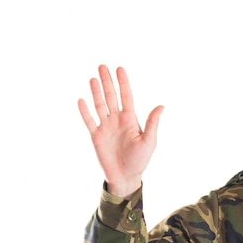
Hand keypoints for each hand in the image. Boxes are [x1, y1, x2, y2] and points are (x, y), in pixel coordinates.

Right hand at [78, 65, 163, 197]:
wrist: (126, 176)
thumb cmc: (140, 160)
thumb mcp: (149, 141)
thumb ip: (152, 123)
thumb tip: (161, 106)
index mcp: (130, 120)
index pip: (126, 96)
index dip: (123, 83)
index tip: (120, 69)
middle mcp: (117, 120)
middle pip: (111, 96)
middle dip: (107, 82)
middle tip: (102, 66)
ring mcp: (105, 127)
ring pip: (99, 105)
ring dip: (96, 92)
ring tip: (93, 78)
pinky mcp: (96, 136)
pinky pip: (89, 120)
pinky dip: (84, 111)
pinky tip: (81, 99)